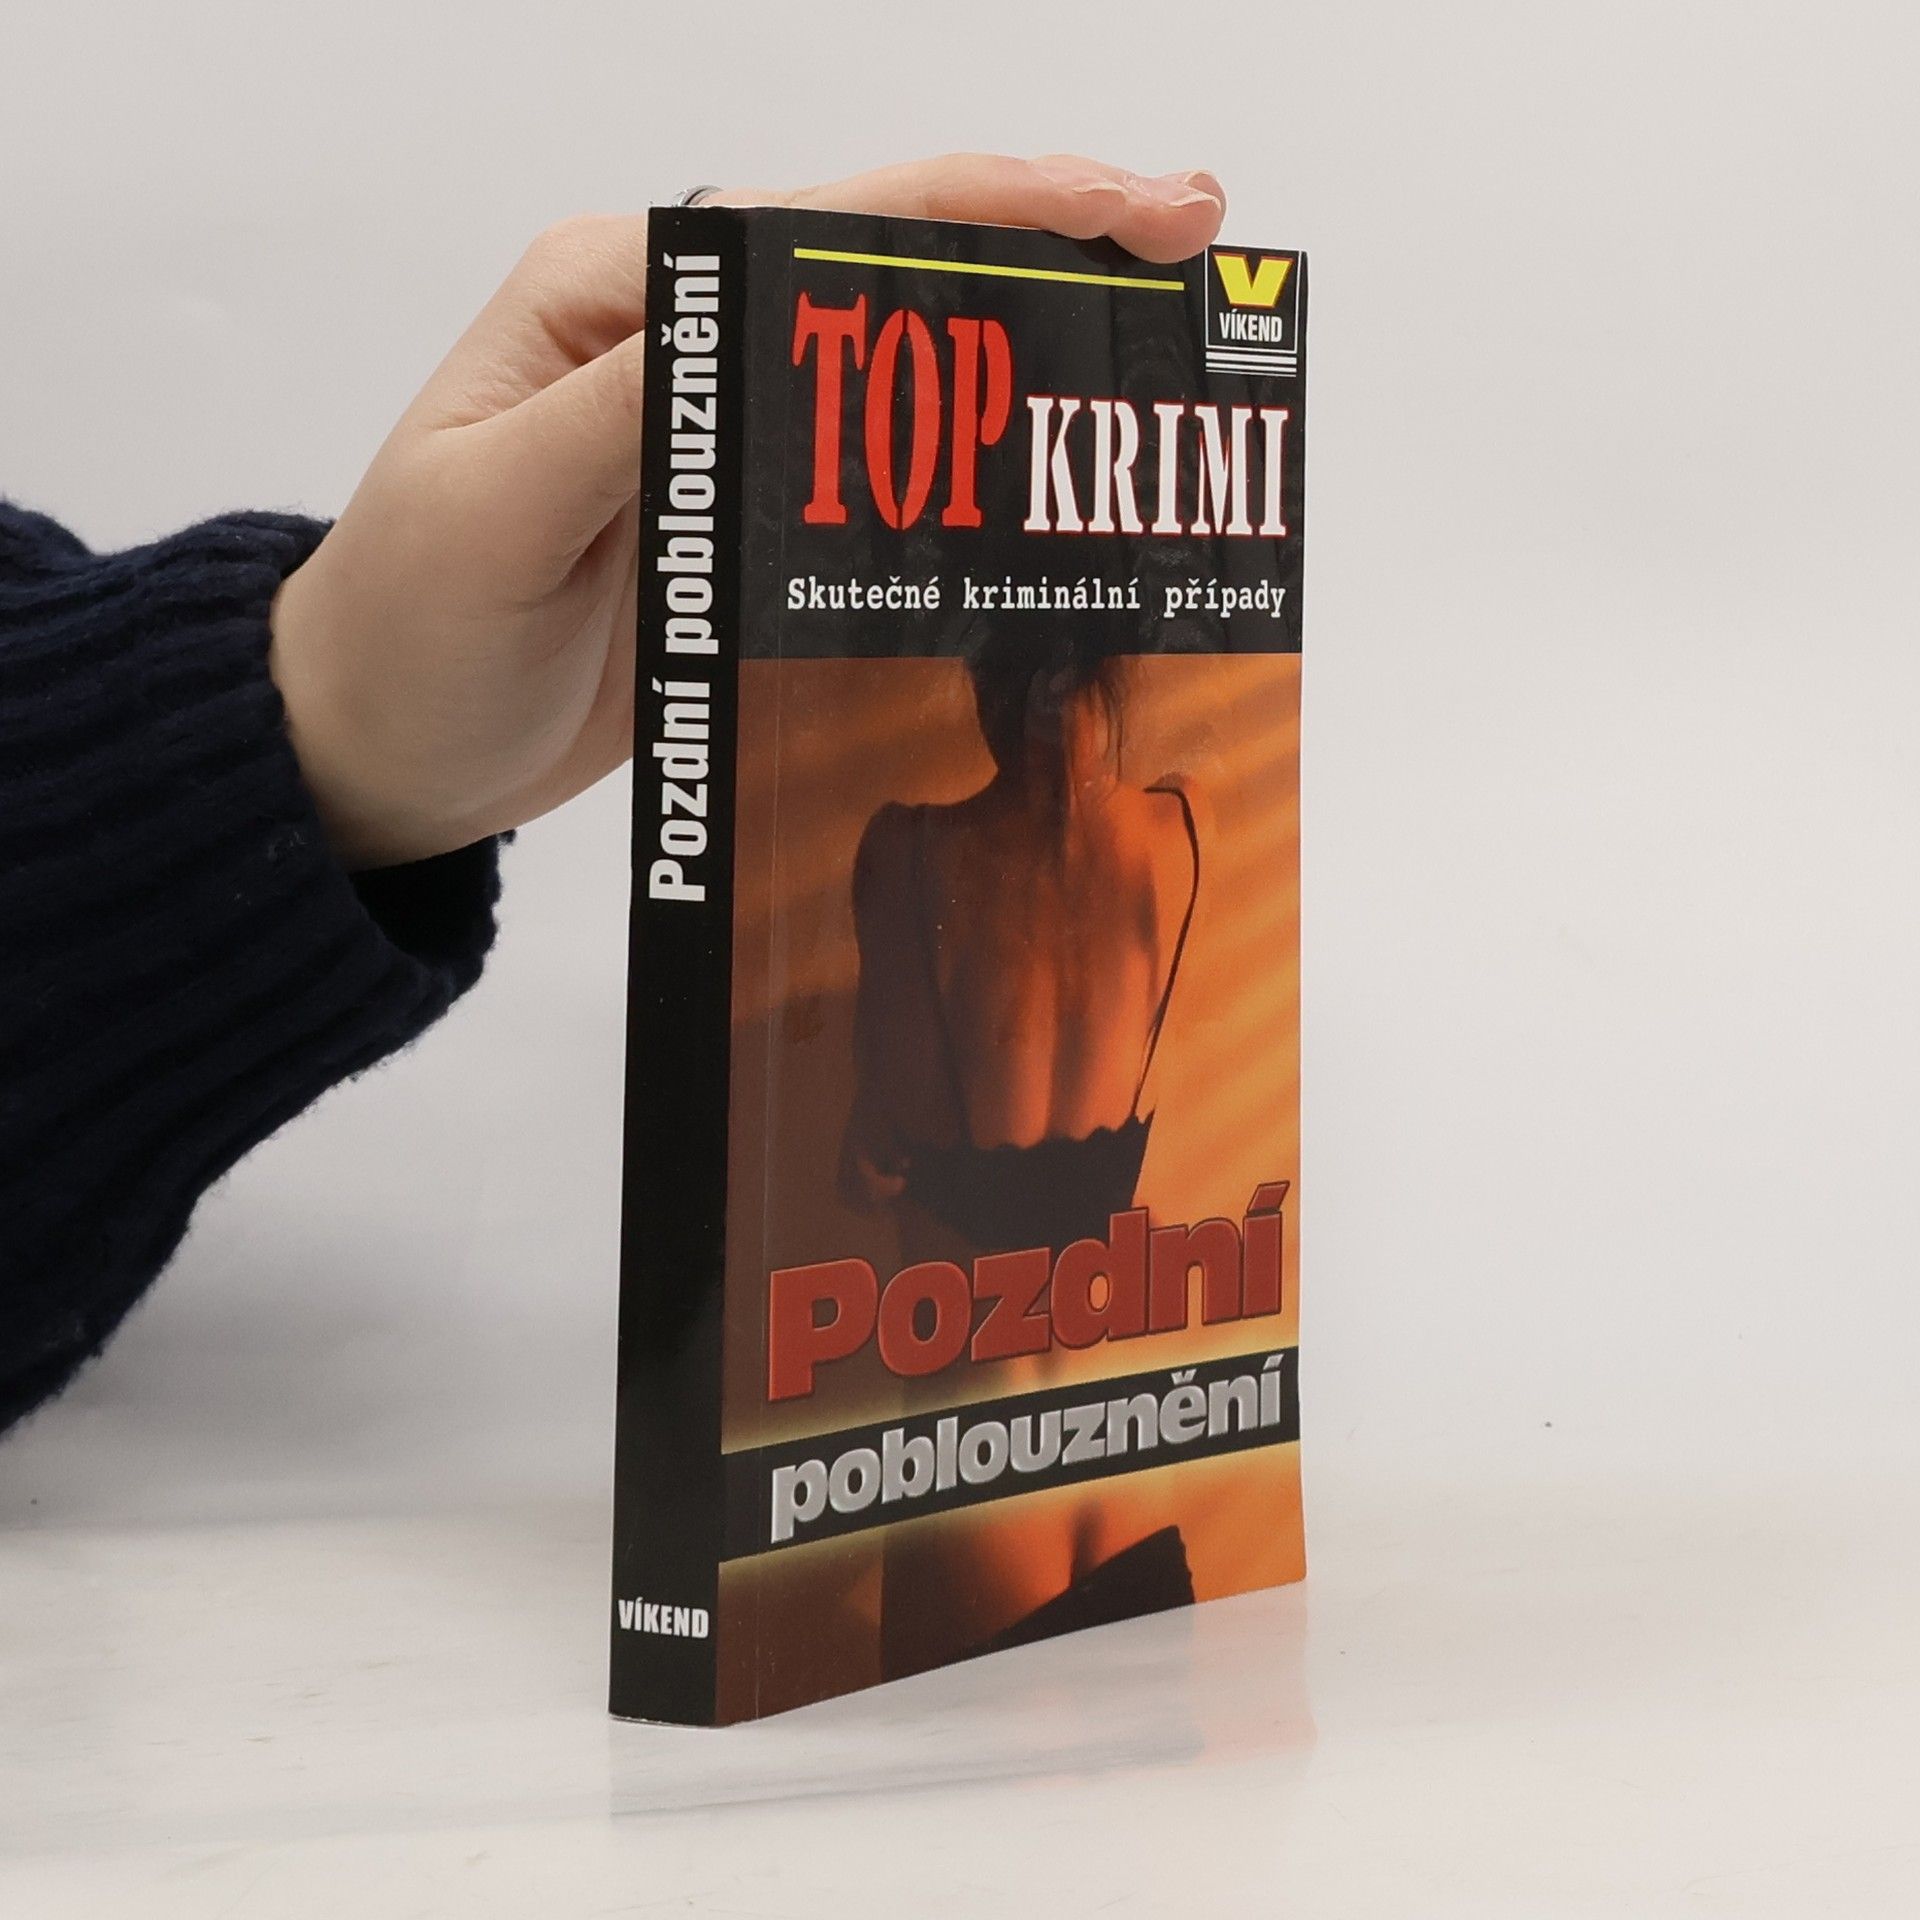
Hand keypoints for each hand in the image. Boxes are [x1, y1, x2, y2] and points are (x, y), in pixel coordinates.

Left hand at [269, 155, 1226, 867]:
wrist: (382, 751)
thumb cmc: (407, 631)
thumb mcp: (488, 514)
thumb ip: (628, 420)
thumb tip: (773, 335)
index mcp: (615, 300)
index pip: (820, 227)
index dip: (984, 208)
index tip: (1124, 212)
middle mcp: (679, 349)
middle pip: (884, 269)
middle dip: (1040, 245)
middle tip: (1188, 242)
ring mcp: (721, 441)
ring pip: (897, 367)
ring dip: (1022, 344)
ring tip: (1152, 337)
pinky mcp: (743, 531)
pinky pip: (877, 477)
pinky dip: (969, 461)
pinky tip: (1045, 468)